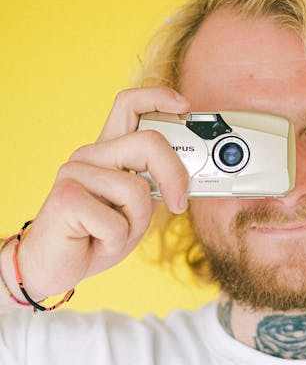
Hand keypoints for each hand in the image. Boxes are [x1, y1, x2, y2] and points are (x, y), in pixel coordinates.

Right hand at [7, 87, 189, 300]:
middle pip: (149, 142)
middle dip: (175, 174)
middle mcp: (90, 154)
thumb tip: (194, 173)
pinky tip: (95, 241)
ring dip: (135, 222)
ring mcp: (75, 173)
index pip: (130, 104)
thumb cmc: (97, 237)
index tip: (184, 106)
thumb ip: (157, 185)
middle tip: (179, 202)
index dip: (159, 97)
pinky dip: (115, 240)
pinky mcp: (66, 197)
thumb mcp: (138, 209)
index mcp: (108, 150)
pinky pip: (116, 221)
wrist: (52, 267)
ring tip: (112, 232)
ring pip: (137, 188)